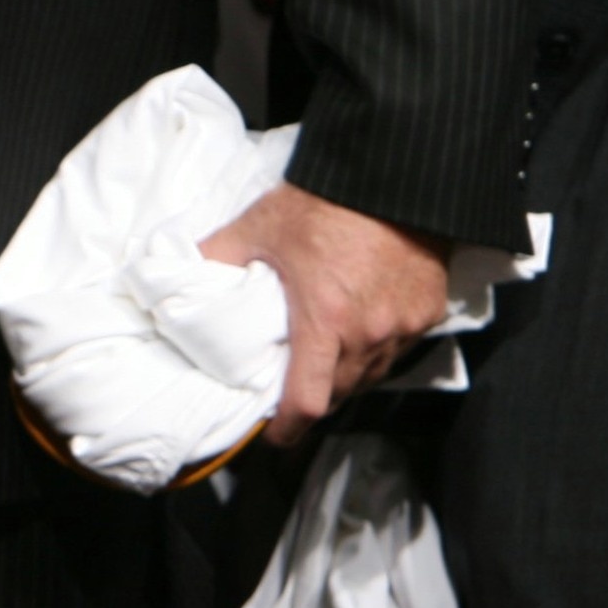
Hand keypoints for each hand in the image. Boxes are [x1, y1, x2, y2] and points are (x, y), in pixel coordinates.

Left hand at [199, 183, 449, 445]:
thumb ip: (216, 258)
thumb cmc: (326, 201)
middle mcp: (370, 332)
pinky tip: (359, 334)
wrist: (397, 171)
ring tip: (323, 363)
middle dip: (314, 401)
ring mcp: (404, 324)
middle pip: (339, 394)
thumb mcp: (259, 228)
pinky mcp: (430, 309)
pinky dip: (378, 351)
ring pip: (371, 375)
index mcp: (325, 322)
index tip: (275, 437)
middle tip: (292, 393)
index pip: (308, 403)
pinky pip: (400, 349)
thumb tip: (177, 277)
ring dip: (346, 378)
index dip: (289, 428)